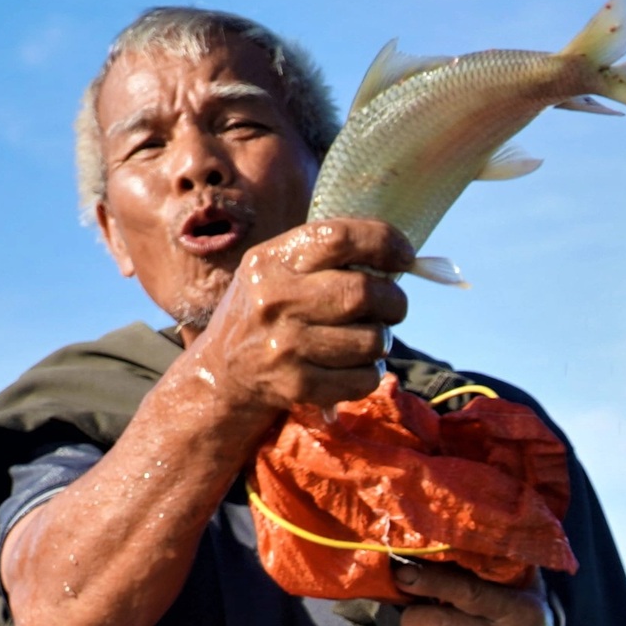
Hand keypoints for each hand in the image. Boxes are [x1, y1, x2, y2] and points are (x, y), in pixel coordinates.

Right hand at [192, 217, 411, 423]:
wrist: (220, 374)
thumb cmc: (263, 312)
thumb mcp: (276, 269)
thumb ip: (326, 256)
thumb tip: (398, 256)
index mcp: (272, 260)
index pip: (341, 238)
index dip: (385, 243)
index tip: (405, 256)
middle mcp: (275, 300)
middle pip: (363, 293)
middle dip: (394, 300)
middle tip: (393, 306)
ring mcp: (284, 346)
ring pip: (371, 340)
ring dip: (382, 340)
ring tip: (369, 338)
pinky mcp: (296, 386)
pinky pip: (362, 379)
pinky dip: (370, 373)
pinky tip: (356, 366)